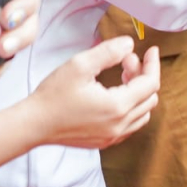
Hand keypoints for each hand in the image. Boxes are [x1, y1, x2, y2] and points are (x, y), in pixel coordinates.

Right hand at [28, 37, 160, 149]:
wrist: (34, 124)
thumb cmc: (53, 94)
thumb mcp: (80, 64)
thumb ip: (109, 51)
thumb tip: (130, 44)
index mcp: (117, 106)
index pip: (150, 84)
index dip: (153, 64)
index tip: (151, 50)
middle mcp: (119, 125)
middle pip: (150, 98)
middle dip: (143, 75)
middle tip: (125, 60)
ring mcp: (113, 136)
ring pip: (143, 113)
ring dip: (139, 92)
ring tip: (121, 75)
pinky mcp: (105, 141)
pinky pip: (131, 124)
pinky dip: (132, 107)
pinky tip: (115, 93)